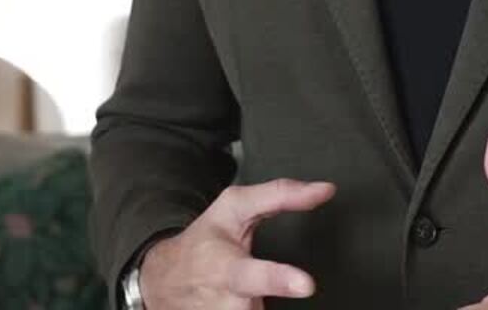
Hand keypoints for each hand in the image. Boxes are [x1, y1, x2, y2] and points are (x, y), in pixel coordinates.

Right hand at [139, 178, 335, 307]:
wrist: (163, 281)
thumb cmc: (204, 241)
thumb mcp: (234, 208)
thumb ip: (279, 196)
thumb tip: (325, 190)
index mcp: (227, 268)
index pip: (253, 275)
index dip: (279, 280)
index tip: (306, 285)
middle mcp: (227, 304)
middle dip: (269, 299)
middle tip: (300, 289)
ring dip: (262, 304)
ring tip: (246, 294)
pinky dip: (255, 309)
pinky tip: (241, 302)